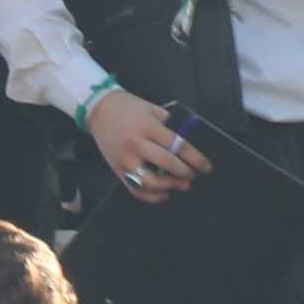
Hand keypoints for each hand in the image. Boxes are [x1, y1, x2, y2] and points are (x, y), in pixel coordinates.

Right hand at [83, 86, 204, 199]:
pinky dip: (151, 196)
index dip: (195, 158)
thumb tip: (185, 144)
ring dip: (170, 186)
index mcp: (148, 127)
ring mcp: (125, 159)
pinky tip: (164, 194)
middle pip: (167, 163)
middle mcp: (137, 144)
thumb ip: (168, 125)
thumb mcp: (152, 109)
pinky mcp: (117, 169)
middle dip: (186, 172)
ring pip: (151, 181)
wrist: (97, 108)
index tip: (206, 167)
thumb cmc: (128, 107)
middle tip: (193, 174)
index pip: (177, 145)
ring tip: (182, 185)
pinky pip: (135, 189)